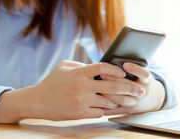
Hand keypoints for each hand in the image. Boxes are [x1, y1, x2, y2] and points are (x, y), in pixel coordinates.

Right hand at [0, 60, 146, 122]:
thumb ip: (82, 65)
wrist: (38, 101)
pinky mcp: (80, 114)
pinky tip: (111, 108)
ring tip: (128, 100)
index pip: (103, 68)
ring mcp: (82, 101)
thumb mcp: (65, 66)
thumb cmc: (52, 81)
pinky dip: (105, 110)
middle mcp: (82, 87)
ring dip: (118, 101)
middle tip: (141, 91)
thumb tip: (100, 67)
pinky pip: (100, 113)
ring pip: (108, 102)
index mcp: (79, 73)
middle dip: (130, 88)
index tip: (124, 73)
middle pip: (113, 86)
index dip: (116, 70)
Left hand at [101, 62, 165, 114]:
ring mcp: (135, 103)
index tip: (125, 64)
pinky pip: (116, 110)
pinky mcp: (127, 111)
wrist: (151, 100)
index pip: (144, 74)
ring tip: (99, 86)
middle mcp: (142, 93)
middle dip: (115, 81)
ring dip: (109, 94)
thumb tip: (116, 57)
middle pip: (129, 88)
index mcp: (147, 81)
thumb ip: (133, 68)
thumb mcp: (142, 73)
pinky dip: (106, 106)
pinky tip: (97, 100)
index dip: (135, 69)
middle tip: (103, 74)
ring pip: (122, 100)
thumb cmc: (142, 81)